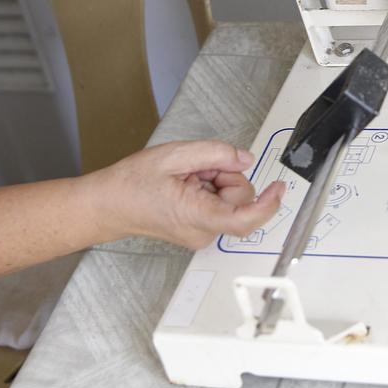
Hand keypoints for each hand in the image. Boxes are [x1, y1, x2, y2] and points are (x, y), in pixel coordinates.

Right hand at [96, 140, 284, 249]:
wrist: (109, 205)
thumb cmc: (131, 184)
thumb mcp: (173, 155)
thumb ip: (214, 154)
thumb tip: (244, 159)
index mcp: (196, 216)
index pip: (244, 219)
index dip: (267, 204)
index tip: (279, 187)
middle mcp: (202, 232)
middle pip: (239, 199)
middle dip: (224, 176)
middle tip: (194, 168)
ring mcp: (201, 234)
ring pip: (230, 200)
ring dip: (215, 181)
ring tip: (186, 177)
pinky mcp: (200, 230)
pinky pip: (220, 204)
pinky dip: (209, 189)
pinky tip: (186, 184)